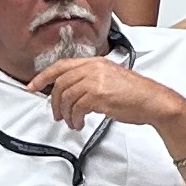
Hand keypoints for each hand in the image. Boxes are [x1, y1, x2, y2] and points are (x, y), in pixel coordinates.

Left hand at [36, 58, 185, 136]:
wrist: (153, 101)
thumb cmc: (136, 94)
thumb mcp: (111, 79)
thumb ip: (91, 80)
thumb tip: (72, 94)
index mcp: (96, 62)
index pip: (61, 66)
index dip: (43, 76)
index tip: (32, 86)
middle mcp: (94, 68)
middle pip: (60, 83)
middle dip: (54, 102)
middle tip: (56, 114)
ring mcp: (96, 80)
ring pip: (66, 97)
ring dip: (65, 113)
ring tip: (72, 122)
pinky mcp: (98, 95)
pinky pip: (76, 108)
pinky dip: (74, 119)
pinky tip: (80, 123)